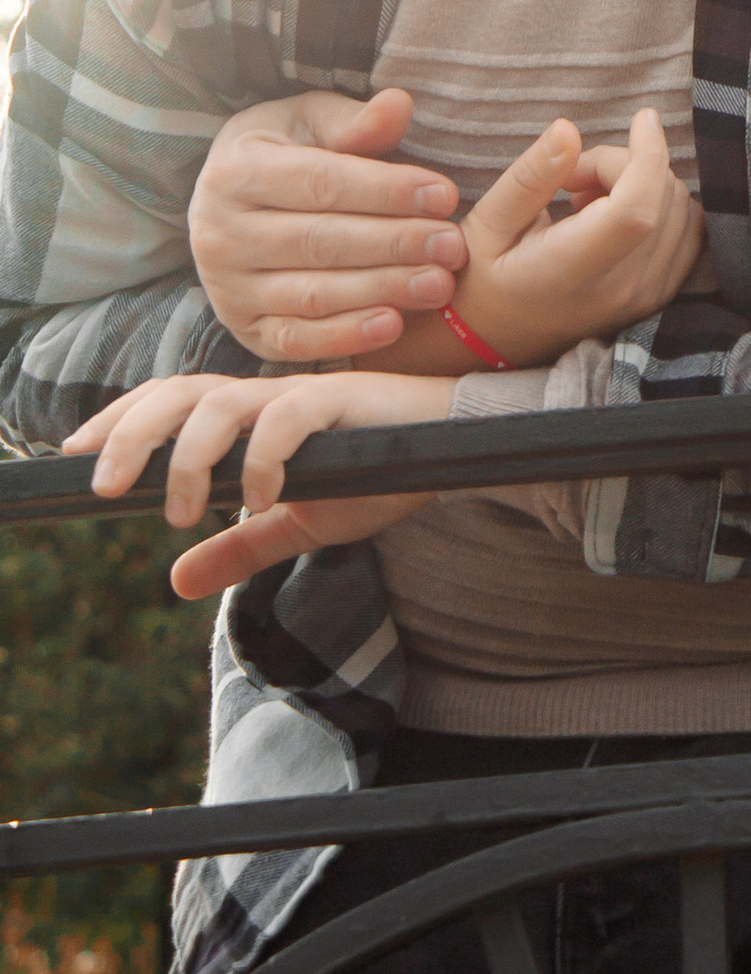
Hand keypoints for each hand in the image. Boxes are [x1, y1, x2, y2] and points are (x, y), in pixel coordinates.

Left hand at [66, 365, 456, 596]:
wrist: (453, 450)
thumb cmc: (377, 473)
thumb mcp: (296, 522)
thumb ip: (239, 547)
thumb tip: (175, 581)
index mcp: (248, 414)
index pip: (168, 401)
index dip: (119, 420)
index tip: (74, 454)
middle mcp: (265, 394)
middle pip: (178, 392)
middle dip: (131, 433)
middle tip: (102, 485)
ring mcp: (301, 393)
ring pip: (221, 402)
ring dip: (189, 455)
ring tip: (181, 510)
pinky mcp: (341, 399)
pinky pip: (288, 416)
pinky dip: (263, 456)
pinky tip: (259, 496)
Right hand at [190, 88, 471, 362]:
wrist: (227, 207)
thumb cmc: (283, 153)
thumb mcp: (309, 122)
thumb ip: (354, 121)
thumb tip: (399, 104)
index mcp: (236, 171)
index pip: (321, 183)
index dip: (386, 190)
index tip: (444, 195)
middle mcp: (220, 233)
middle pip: (320, 242)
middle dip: (395, 244)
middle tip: (453, 245)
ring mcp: (227, 288)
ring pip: (312, 295)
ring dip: (382, 291)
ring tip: (439, 284)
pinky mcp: (244, 329)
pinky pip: (295, 340)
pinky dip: (345, 337)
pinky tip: (393, 325)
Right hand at [380, 108, 702, 377]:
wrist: (494, 339)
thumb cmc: (482, 277)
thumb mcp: (489, 222)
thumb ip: (531, 176)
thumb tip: (568, 129)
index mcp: (571, 271)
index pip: (636, 211)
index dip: (648, 155)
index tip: (642, 118)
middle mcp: (619, 290)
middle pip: (661, 198)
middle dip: (626, 164)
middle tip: (571, 178)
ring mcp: (645, 299)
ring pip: (682, 209)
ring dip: (644, 184)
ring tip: (588, 199)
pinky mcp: (660, 297)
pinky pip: (689, 233)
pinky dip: (662, 206)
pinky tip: (615, 214)